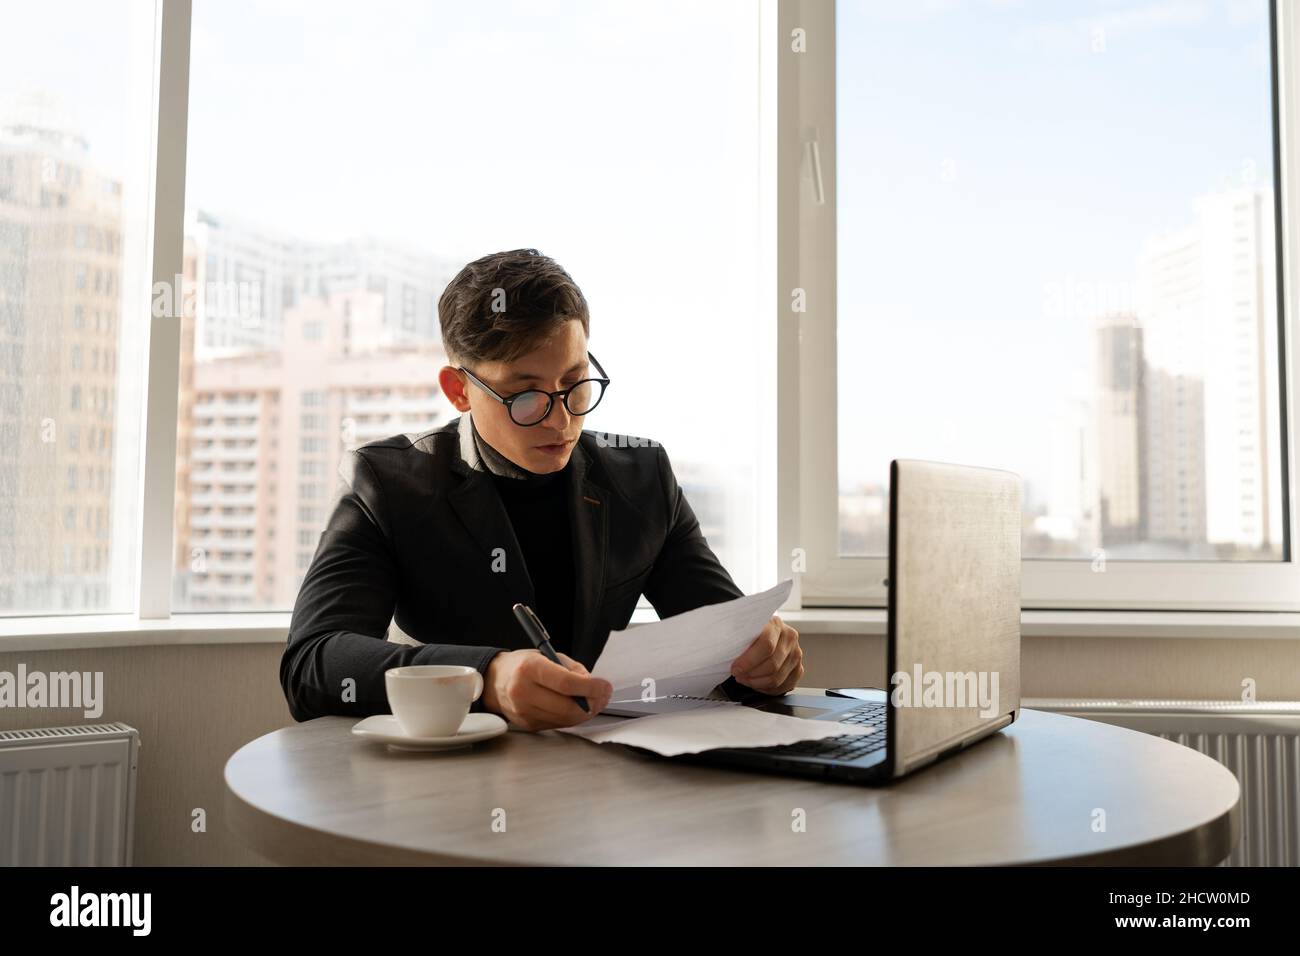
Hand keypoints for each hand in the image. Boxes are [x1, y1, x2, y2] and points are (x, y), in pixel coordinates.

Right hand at [482, 649, 612, 731]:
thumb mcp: (548, 655)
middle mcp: (523, 692)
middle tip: (603, 696)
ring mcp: (523, 712)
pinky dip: (571, 717)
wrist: (495, 681)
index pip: (566, 684)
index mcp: (529, 668)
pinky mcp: (527, 725)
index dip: (591, 688)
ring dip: (585, 713)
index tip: (605, 686)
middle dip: (592, 704)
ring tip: (593, 702)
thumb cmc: (524, 665)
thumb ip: (573, 670)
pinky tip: (576, 708)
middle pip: (567, 707)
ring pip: (565, 719)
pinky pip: (557, 724)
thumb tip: (593, 687)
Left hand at [729, 614, 802, 695]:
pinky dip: (768, 689)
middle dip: (751, 674)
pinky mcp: (798, 668)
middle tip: (738, 675)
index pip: (766, 646)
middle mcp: (790, 638)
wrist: (765, 631)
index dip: (749, 661)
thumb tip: (727, 651)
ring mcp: (796, 654)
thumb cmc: (751, 631)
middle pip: (772, 665)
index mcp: (776, 624)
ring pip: (778, 678)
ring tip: (745, 679)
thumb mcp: (744, 628)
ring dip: (757, 683)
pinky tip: (757, 684)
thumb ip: (739, 638)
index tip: (735, 668)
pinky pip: (785, 686)